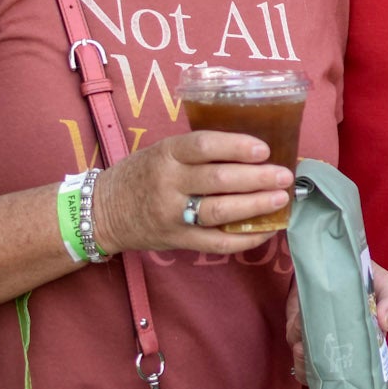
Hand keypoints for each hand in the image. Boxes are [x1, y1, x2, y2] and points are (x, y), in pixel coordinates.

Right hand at [90, 131, 291, 256]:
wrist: (102, 211)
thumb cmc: (142, 174)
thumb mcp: (162, 151)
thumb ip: (198, 151)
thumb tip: (251, 149)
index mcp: (167, 154)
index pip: (205, 145)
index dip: (237, 146)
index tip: (264, 149)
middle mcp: (168, 183)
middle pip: (219, 180)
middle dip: (258, 178)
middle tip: (285, 175)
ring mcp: (172, 214)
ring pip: (221, 211)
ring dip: (256, 206)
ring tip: (281, 199)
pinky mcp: (177, 240)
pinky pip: (217, 242)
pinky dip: (245, 238)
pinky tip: (266, 230)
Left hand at [285, 259, 387, 386]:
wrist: (330, 257)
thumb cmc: (362, 276)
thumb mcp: (386, 286)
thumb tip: (385, 323)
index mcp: (365, 351)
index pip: (366, 388)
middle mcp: (340, 354)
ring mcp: (318, 347)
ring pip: (310, 375)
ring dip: (308, 369)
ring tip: (308, 351)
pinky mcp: (298, 334)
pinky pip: (295, 349)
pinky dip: (297, 348)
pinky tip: (301, 339)